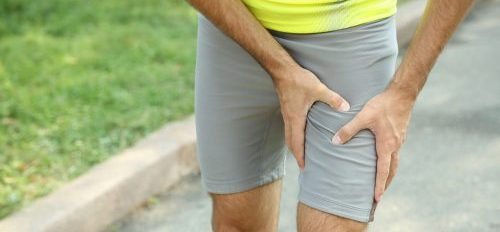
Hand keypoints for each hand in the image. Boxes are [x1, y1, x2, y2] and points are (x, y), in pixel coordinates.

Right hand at [274, 67, 349, 170]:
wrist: (282, 71)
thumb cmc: (298, 81)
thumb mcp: (318, 89)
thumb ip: (333, 99)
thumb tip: (346, 108)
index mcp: (296, 118)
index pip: (296, 142)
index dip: (300, 156)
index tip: (303, 167)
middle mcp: (289, 119)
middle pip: (290, 142)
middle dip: (296, 154)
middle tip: (302, 165)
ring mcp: (286, 114)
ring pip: (288, 135)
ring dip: (294, 145)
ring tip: (301, 152)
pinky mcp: (287, 109)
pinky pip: (289, 127)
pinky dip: (293, 135)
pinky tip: (300, 134)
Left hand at [332, 84, 415, 201]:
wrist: (403, 93)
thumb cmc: (383, 105)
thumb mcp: (363, 116)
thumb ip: (349, 129)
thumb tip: (334, 141)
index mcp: (387, 145)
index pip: (383, 171)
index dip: (379, 185)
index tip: (376, 198)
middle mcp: (395, 146)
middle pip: (392, 171)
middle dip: (385, 184)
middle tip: (378, 196)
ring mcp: (399, 141)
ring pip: (395, 162)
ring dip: (388, 174)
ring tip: (381, 182)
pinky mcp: (399, 135)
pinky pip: (395, 153)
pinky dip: (390, 162)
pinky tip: (383, 159)